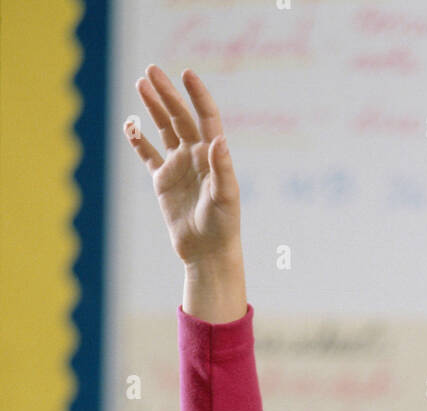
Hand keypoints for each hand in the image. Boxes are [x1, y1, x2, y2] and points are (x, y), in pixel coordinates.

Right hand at [124, 65, 240, 266]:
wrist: (207, 253)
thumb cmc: (223, 227)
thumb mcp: (226, 198)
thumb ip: (222, 168)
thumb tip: (219, 140)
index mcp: (213, 155)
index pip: (206, 117)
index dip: (197, 95)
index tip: (186, 73)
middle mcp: (196, 155)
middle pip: (179, 117)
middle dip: (166, 94)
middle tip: (150, 71)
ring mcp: (178, 166)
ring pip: (163, 130)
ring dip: (152, 107)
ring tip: (140, 84)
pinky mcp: (163, 182)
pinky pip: (148, 155)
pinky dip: (138, 140)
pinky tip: (129, 125)